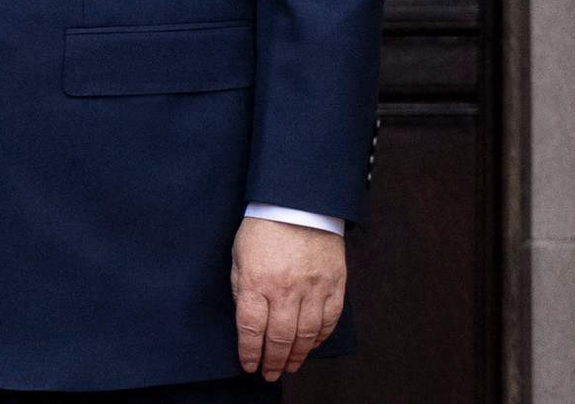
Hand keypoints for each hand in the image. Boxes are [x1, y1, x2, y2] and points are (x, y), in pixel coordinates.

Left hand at [231, 215, 345, 380]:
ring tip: (290, 366)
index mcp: (257, 281)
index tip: (250, 366)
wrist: (300, 201)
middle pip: (279, 338)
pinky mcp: (334, 282)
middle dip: (273, 362)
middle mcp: (285, 288)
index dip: (249, 353)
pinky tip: (311, 344)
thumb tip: (248, 322)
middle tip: (271, 373)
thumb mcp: (240, 256)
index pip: (251, 330)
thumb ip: (242, 289)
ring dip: (297, 355)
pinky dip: (320, 336)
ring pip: (306, 334)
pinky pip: (329, 318)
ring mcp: (313, 286)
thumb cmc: (265, 227)